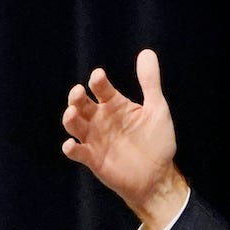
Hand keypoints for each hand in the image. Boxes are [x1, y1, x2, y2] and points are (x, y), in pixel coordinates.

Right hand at [60, 49, 188, 229]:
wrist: (159, 177)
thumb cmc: (158, 142)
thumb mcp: (157, 109)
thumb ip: (150, 82)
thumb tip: (146, 52)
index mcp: (115, 105)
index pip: (101, 88)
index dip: (98, 81)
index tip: (98, 77)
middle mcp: (101, 119)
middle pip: (82, 103)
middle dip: (77, 97)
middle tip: (78, 92)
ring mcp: (95, 139)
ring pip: (74, 124)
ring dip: (70, 118)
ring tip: (72, 112)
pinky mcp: (93, 159)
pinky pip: (77, 152)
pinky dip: (71, 148)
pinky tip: (71, 144)